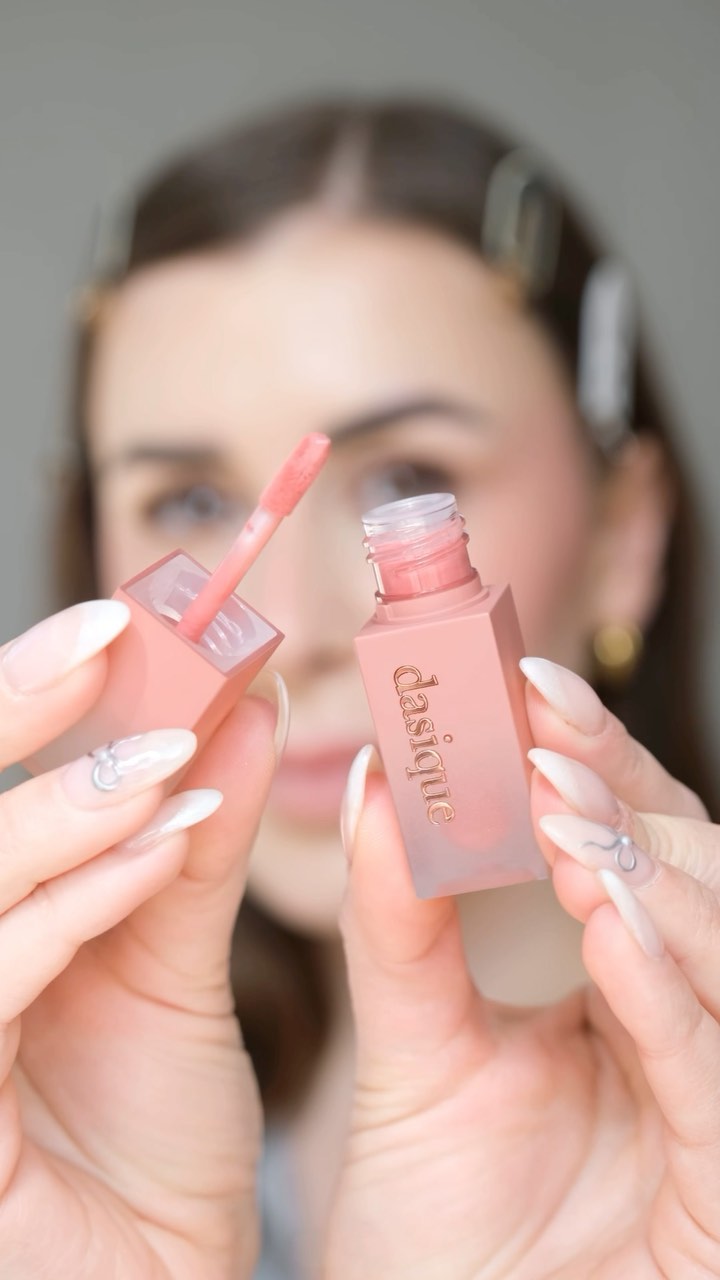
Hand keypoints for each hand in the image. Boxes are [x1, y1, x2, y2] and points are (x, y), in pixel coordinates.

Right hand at [0, 601, 280, 1278]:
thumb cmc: (148, 1145)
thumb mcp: (173, 964)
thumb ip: (196, 842)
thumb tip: (243, 707)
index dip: (25, 694)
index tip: (118, 617)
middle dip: (18, 711)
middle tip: (116, 633)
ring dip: (65, 804)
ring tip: (168, 747)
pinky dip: (79, 900)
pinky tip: (162, 844)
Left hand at [325, 657, 717, 1278]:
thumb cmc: (435, 1230)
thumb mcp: (412, 1055)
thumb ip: (400, 925)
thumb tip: (373, 782)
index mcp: (629, 994)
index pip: (632, 851)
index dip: (595, 765)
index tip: (529, 687)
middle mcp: (691, 1035)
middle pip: (698, 881)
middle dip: (629, 805)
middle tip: (547, 746)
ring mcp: (719, 1112)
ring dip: (656, 878)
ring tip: (569, 821)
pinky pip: (717, 1079)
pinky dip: (669, 991)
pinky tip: (614, 920)